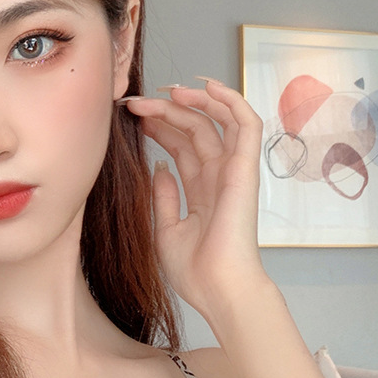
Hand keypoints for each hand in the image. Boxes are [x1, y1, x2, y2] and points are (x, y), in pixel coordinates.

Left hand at [123, 78, 267, 315]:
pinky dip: (231, 101)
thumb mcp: (165, 230)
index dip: (158, 126)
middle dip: (163, 111)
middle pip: (192, 129)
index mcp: (201, 189)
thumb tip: (159, 166)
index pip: (181, 145)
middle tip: (134, 104)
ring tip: (166, 91)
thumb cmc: (196, 271)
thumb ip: (164, 197)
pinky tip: (207, 87)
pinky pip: (246, 125)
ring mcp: (232, 169)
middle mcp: (218, 175)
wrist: (219, 290)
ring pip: (216, 120)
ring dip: (193, 101)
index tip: (131, 116)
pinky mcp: (244, 167)